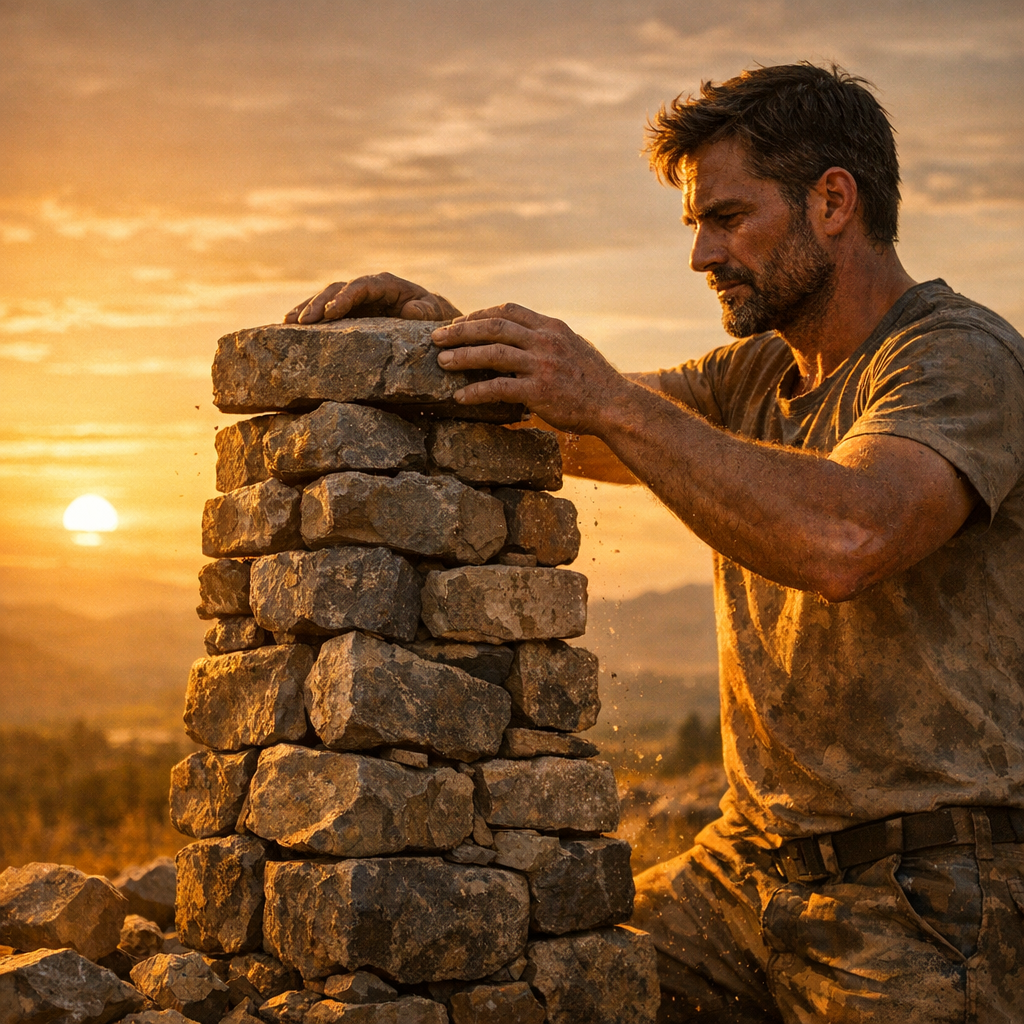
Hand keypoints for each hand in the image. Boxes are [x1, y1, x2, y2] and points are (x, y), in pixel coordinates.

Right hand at [284, 273, 461, 323]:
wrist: (429, 318)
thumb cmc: (432, 314)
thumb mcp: (433, 311)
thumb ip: (425, 310)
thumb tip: (410, 311)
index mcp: (385, 284)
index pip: (361, 287)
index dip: (345, 297)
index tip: (332, 311)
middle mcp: (366, 288)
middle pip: (337, 290)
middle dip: (318, 304)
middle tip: (302, 321)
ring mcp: (355, 299)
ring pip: (325, 298)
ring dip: (306, 309)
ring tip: (287, 322)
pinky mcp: (348, 311)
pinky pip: (325, 311)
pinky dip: (308, 316)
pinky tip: (289, 325)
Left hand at [432, 303, 629, 433]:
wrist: (615, 405)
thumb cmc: (594, 380)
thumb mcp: (574, 347)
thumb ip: (548, 339)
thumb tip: (522, 337)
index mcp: (551, 327)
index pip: (508, 310)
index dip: (479, 314)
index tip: (459, 322)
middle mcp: (545, 341)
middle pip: (494, 327)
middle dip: (461, 330)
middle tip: (437, 337)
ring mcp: (543, 365)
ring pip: (492, 354)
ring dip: (462, 356)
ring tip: (441, 362)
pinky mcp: (540, 391)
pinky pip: (499, 388)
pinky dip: (476, 391)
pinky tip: (460, 397)